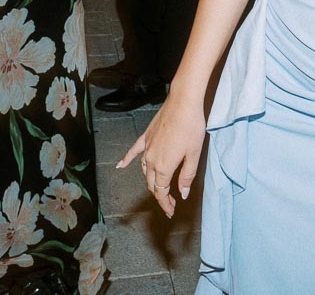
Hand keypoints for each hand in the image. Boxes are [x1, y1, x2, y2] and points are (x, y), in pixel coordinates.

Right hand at [118, 85, 207, 217]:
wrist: (183, 102)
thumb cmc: (191, 127)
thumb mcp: (194, 155)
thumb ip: (186, 176)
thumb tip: (182, 194)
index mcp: (163, 167)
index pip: (161, 192)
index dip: (166, 204)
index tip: (171, 211)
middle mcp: (151, 160)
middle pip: (152, 184)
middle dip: (160, 195)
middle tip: (171, 201)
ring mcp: (146, 148)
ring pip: (144, 171)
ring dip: (150, 181)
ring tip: (158, 187)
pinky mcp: (146, 137)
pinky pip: (133, 152)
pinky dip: (126, 160)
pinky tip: (120, 166)